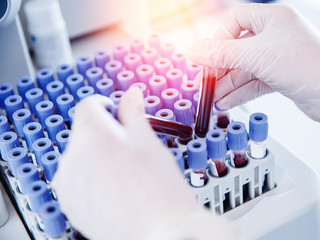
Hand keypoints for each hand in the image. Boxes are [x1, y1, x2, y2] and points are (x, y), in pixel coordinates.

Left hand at [52, 89, 237, 239]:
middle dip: (104, 134)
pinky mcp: (69, 204)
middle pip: (84, 132)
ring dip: (96, 157)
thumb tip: (131, 94)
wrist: (161, 232)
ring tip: (124, 173)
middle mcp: (72, 157)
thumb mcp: (149, 140)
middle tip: (129, 149)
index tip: (115, 112)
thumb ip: (134, 112)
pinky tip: (114, 188)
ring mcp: (68, 183)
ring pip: (79, 157)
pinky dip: (90, 179)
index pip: (88, 106)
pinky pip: (75, 180)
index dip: (106, 105)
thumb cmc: (159, 188)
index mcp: (92, 134)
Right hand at [187, 3, 319, 139]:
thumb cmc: (307, 66)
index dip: (217, 39)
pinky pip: (254, 82)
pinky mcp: (281, 76)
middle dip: (219, 68)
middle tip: (204, 84)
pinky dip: (239, 92)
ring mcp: (278, 57)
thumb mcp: (256, 56)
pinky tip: (226, 102)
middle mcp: (275, 35)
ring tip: (212, 99)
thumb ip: (221, 54)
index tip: (206, 58)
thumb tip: (193, 51)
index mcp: (271, 18)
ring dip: (227, 84)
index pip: (234, 21)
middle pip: (236, 48)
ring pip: (244, 68)